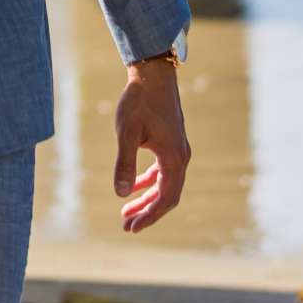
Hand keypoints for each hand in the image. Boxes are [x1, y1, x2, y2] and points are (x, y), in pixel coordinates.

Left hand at [112, 56, 189, 232]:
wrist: (153, 74)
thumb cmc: (139, 101)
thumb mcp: (127, 133)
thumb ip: (124, 164)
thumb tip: (121, 194)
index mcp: (173, 159)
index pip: (165, 199)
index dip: (149, 216)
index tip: (131, 228)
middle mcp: (181, 157)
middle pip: (167, 196)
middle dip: (147, 212)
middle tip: (126, 226)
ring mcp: (178, 150)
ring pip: (165, 184)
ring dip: (147, 198)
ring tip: (127, 212)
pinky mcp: (171, 142)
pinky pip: (163, 170)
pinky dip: (150, 182)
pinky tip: (135, 186)